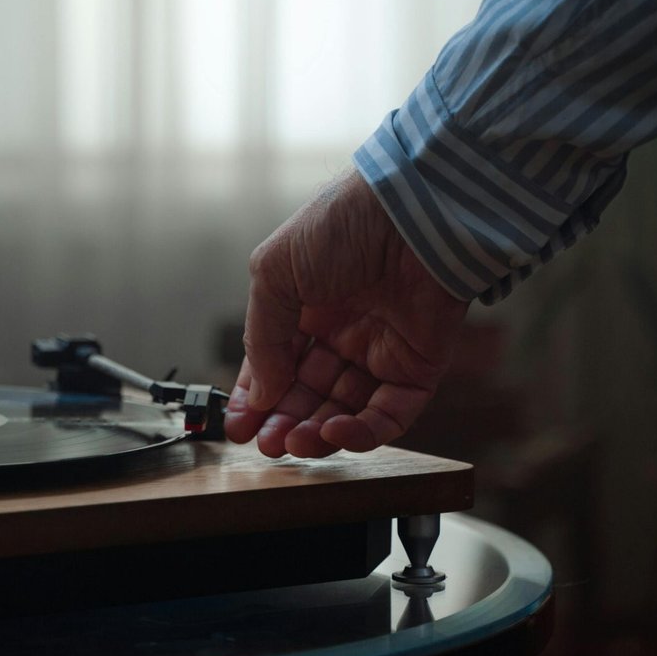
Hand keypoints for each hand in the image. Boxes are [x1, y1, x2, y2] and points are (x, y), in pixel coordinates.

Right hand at [225, 168, 469, 456]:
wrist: (410, 212)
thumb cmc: (342, 225)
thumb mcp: (276, 273)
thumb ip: (263, 337)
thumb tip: (260, 395)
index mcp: (307, 307)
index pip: (276, 365)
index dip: (257, 398)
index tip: (238, 427)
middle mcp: (343, 332)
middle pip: (308, 394)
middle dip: (284, 422)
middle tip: (266, 443)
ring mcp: (381, 351)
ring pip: (345, 411)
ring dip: (318, 433)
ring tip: (295, 442)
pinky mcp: (418, 367)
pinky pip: (390, 413)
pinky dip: (362, 432)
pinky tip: (334, 431)